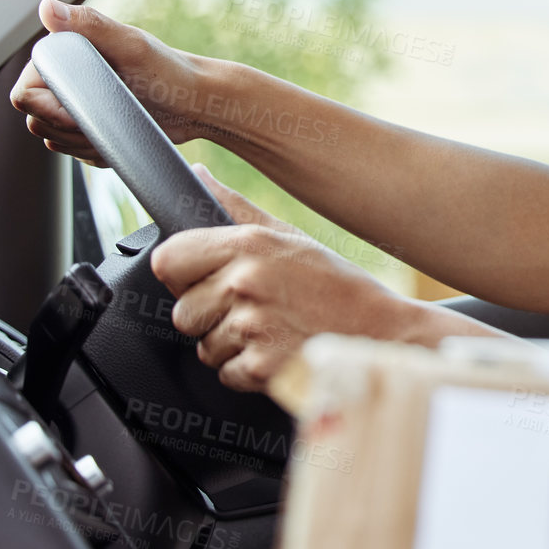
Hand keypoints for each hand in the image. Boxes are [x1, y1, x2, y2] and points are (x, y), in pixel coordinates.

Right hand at [10, 0, 213, 163]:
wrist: (195, 103)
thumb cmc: (169, 71)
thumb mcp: (131, 45)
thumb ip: (89, 25)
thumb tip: (46, 7)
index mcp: (65, 56)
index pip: (25, 93)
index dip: (48, 107)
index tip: (82, 108)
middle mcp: (65, 80)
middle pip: (36, 120)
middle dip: (69, 126)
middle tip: (108, 115)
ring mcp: (76, 107)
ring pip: (53, 140)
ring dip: (82, 140)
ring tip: (117, 122)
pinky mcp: (89, 128)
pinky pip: (74, 152)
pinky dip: (94, 150)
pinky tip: (119, 135)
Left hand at [151, 165, 419, 391]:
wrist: (381, 331)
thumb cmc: (336, 284)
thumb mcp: (288, 235)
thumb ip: (234, 207)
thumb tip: (197, 175)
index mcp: (248, 245)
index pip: (167, 260)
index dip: (182, 273)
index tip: (203, 279)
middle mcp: (245, 283)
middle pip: (181, 312)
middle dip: (209, 316)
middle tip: (250, 309)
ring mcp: (252, 327)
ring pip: (204, 347)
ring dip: (229, 345)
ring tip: (270, 329)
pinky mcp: (259, 367)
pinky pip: (225, 373)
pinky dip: (247, 369)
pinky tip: (278, 350)